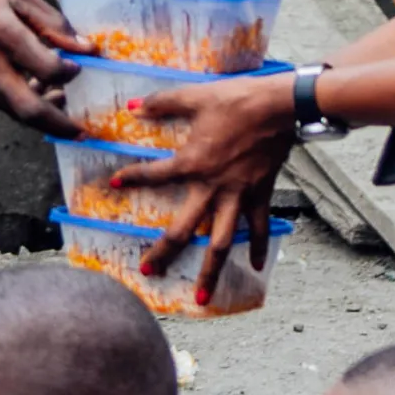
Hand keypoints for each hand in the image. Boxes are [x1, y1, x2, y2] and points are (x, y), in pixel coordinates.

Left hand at [109, 74, 294, 304]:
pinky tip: (254, 266)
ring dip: (210, 270)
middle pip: (184, 229)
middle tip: (148, 272)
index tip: (116, 184)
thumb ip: (164, 102)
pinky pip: (257, 226)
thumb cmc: (236, 99)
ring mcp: (237, 195)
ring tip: (201, 297)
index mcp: (193, 162)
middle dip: (165, 253)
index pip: (155, 175)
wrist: (277, 105)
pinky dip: (257, 246)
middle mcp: (212, 187)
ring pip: (220, 241)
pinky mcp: (260, 194)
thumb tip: (133, 106)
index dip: (133, 179)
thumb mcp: (196, 96)